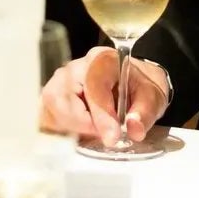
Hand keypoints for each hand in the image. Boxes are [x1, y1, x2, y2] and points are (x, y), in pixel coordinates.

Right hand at [40, 48, 169, 146]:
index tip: (112, 137)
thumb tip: (133, 129)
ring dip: (69, 128)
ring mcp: (59, 82)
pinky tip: (80, 134)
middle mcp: (75, 67)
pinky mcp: (52, 98)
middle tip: (104, 136)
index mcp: (101, 60)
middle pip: (61, 96)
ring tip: (94, 134)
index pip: (93, 87)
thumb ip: (144, 113)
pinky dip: (60, 130)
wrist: (134, 82)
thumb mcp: (152, 97)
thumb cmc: (139, 86)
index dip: (101, 115)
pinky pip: (46, 116)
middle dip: (81, 123)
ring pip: (49, 107)